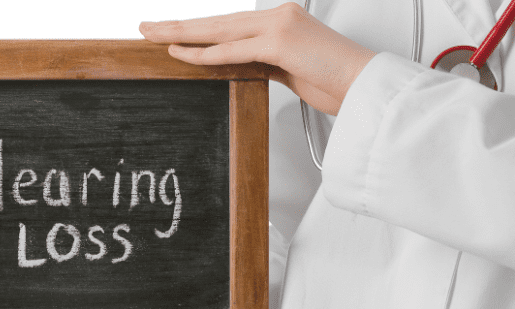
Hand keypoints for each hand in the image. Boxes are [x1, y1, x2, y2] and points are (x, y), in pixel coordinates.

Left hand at [139, 2, 375, 114]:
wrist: (366, 86)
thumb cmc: (337, 82)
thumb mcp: (292, 71)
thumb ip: (265, 64)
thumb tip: (242, 67)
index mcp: (281, 22)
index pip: (229, 26)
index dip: (199, 30)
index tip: (174, 34)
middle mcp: (279, 17)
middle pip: (217, 22)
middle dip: (179, 26)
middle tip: (148, 27)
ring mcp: (280, 27)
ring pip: (219, 31)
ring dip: (182, 35)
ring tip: (154, 36)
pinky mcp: (281, 43)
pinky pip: (234, 49)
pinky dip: (205, 54)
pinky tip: (182, 54)